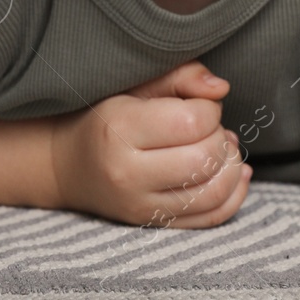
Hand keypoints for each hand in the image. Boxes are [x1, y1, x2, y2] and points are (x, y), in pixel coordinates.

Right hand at [50, 59, 251, 227]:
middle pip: (205, 159)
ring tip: (220, 148)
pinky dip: (233, 194)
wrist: (66, 164)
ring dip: (231, 167)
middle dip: (220, 138)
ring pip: (213, 193)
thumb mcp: (135, 84)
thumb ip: (181, 76)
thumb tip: (221, 89)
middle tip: (209, 127)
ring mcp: (140, 205)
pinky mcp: (153, 224)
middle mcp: (127, 173)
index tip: (198, 105)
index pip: (193, 122)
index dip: (209, 108)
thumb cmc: (106, 115)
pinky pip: (210, 218)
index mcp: (120, 128)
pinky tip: (233, 172)